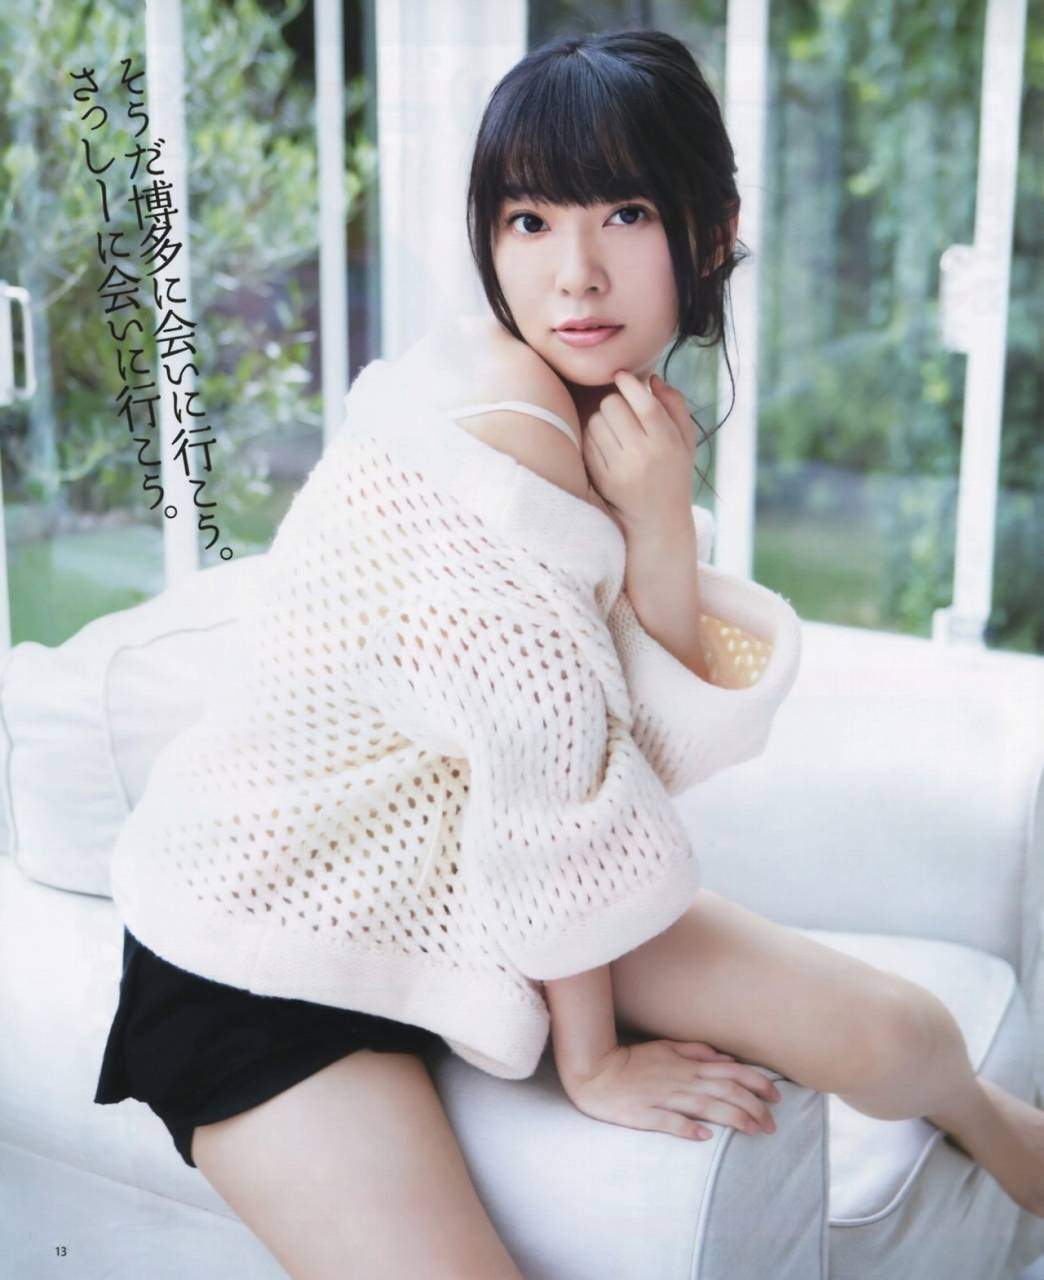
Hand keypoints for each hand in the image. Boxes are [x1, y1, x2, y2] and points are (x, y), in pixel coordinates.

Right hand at [560, 1038, 782, 1141]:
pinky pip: (670, 1122)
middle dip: (755, 1107)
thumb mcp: (667, 1047)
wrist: (596, 1072)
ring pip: (706, 1107)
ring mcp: (664, 1097)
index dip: (757, 1083)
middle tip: (773, 1124)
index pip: (732, 1071)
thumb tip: (725, 1059)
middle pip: (726, 1091)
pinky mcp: (645, 1114)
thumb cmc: (634, 1060)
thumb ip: (697, 1051)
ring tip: (755, 1131)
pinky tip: (705, 1138)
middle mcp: (682, 1080)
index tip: (777, 1096)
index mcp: (689, 1065)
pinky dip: (688, 1129)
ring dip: (734, 1118)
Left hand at [582, 371, 696, 537]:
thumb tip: (652, 379)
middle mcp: (643, 456)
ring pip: (596, 422)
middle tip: (622, 411)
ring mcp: (620, 469)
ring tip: (615, 430)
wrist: (658, 520)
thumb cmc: (674, 472)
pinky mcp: (602, 480)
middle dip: (615, 402)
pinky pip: (587, 442)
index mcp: (667, 444)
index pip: (645, 405)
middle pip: (614, 407)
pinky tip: (606, 444)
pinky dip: (593, 437)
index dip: (630, 384)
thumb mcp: (686, 441)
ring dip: (602, 419)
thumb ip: (675, 406)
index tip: (621, 375)